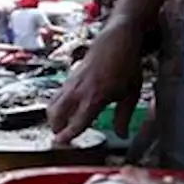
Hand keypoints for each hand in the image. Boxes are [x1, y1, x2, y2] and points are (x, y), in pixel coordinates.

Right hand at [48, 21, 143, 143]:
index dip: (67, 135)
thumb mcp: (131, 93)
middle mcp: (79, 91)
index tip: (60, 143)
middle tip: (61, 139)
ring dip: (53, 118)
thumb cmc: (126, 65)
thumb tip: (122, 135)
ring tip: (59, 127)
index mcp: (95, 97)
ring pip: (52, 105)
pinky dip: (56, 106)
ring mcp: (71, 83)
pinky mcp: (69, 78)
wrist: (117, 40)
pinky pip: (56, 96)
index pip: (77, 121)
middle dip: (56, 128)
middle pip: (56, 115)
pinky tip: (64, 111)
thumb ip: (124, 116)